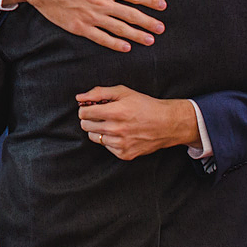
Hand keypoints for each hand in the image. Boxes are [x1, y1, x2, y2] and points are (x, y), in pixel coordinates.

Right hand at [4, 0, 166, 51]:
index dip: (151, 1)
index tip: (162, 6)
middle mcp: (102, 3)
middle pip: (131, 15)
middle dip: (148, 22)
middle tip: (161, 29)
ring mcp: (91, 17)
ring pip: (119, 29)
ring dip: (137, 35)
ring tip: (150, 40)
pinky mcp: (79, 26)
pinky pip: (101, 38)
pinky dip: (115, 43)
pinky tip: (125, 47)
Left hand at [76, 85, 198, 159]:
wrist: (167, 124)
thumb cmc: (144, 105)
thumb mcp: (123, 92)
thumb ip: (98, 93)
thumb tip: (79, 97)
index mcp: (116, 112)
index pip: (84, 113)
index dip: (85, 108)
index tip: (91, 107)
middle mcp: (117, 129)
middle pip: (85, 125)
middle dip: (89, 118)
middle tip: (101, 115)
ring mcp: (121, 144)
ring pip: (94, 137)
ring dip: (98, 129)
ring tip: (112, 123)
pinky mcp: (125, 154)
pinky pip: (106, 146)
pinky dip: (109, 140)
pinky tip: (120, 133)